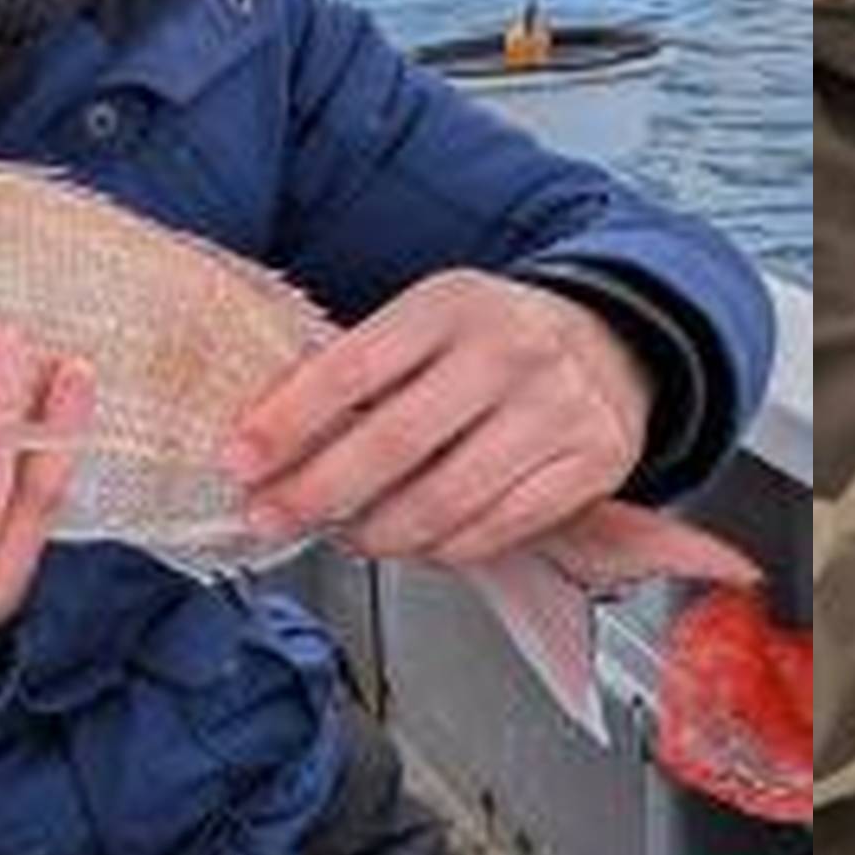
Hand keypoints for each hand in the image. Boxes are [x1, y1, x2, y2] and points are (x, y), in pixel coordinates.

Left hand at [226, 271, 650, 566]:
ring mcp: (557, 410)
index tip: (241, 461)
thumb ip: (362, 372)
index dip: (288, 422)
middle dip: (316, 493)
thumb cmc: (496, 339)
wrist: (614, 342)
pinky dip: (440, 550)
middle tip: (270, 517)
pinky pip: (495, 531)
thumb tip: (268, 442)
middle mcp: (511, 352)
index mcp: (454, 304)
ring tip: (344, 534)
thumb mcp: (430, 323)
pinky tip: (414, 541)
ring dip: (375, 534)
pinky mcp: (591, 465)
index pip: (354, 368)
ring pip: (443, 501)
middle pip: (394, 444)